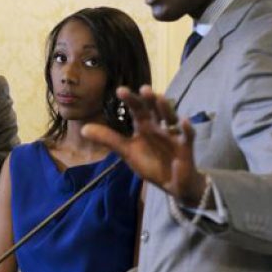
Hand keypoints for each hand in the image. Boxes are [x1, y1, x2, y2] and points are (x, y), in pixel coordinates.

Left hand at [82, 85, 206, 205]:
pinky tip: (184, 121)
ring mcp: (173, 135)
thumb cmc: (151, 162)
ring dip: (166, 108)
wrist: (173, 183)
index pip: (136, 109)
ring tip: (159, 98)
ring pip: (170, 118)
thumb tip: (83, 129)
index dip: (130, 100)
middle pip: (154, 110)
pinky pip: (188, 136)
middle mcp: (158, 126)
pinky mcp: (186, 147)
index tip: (120, 90)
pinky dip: (187, 129)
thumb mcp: (127, 151)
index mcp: (144, 126)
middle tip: (144, 89)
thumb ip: (108, 139)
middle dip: (150, 100)